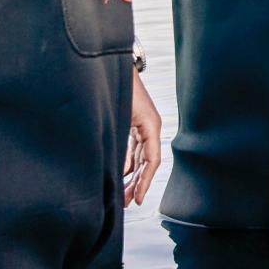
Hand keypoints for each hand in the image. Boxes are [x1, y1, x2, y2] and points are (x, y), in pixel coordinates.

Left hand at [124, 69, 161, 206]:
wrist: (116, 65)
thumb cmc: (120, 87)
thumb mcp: (120, 116)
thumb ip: (120, 143)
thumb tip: (117, 169)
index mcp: (151, 126)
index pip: (152, 161)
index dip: (144, 182)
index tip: (136, 199)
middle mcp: (150, 127)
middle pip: (146, 162)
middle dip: (136, 183)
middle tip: (125, 202)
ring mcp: (143, 125)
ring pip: (140, 157)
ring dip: (131, 174)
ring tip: (122, 192)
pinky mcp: (135, 123)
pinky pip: (134, 148)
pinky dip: (128, 161)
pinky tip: (120, 173)